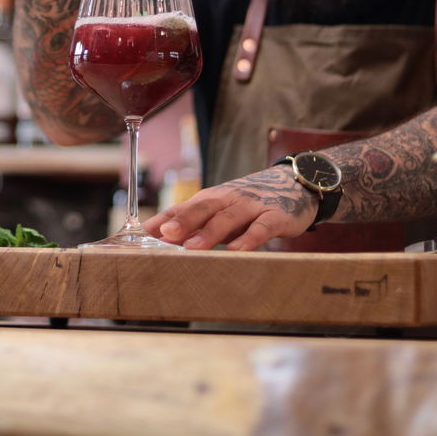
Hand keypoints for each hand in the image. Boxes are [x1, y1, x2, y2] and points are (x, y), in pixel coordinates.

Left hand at [141, 166, 319, 250]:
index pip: (182, 208)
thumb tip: (162, 243)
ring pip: (228, 218)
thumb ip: (195, 227)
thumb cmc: (249, 205)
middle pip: (202, 208)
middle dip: (182, 221)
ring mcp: (251, 206)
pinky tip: (238, 250)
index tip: (143, 233)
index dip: (163, 219)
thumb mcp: (221, 213)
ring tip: (193, 248)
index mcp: (211, 199)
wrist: (293, 185)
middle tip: (165, 234)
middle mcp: (228, 199)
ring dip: (209, 233)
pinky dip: (249, 238)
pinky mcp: (275, 216)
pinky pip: (261, 228)